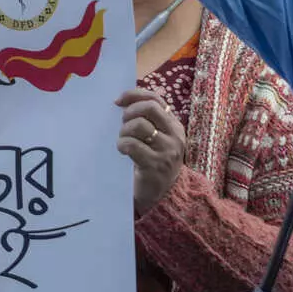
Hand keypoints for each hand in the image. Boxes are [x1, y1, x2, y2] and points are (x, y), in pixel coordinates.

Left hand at [116, 89, 186, 213]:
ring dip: (124, 130)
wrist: (163, 196)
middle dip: (130, 111)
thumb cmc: (154, 163)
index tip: (118, 100)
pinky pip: (133, 145)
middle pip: (150, 108)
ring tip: (123, 140)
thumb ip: (146, 121)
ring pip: (140, 125)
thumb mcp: (156, 140)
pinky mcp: (155, 165)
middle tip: (122, 123)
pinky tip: (122, 151)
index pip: (156, 99)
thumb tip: (121, 102)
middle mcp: (174, 135)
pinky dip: (122, 145)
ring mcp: (167, 151)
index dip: (135, 95)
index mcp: (174, 125)